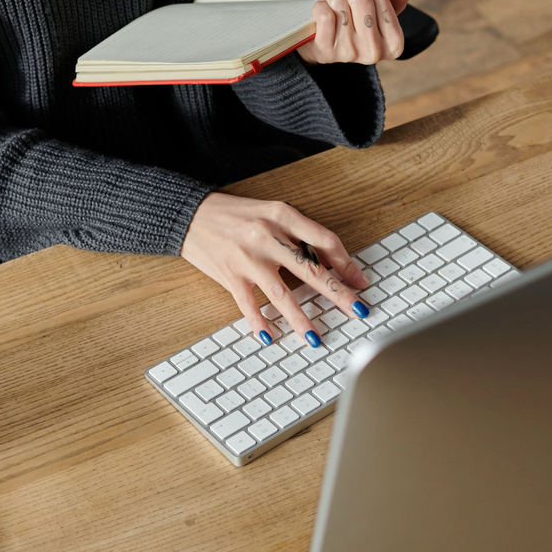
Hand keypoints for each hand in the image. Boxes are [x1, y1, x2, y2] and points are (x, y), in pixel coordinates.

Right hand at [180, 193, 371, 348]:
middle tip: (357, 310)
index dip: (346, 263)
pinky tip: (270, 337)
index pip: (324, 240)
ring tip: (316, 338)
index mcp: (282, 215)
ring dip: (302, 319)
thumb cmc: (234, 214)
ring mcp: (248, 258)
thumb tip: (330, 262)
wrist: (191, 214)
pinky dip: (260, 323)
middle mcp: (267, 236)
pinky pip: (249, 305)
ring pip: (282, 294)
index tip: (359, 281)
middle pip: (311, 269)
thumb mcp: (270, 213)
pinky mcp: (230, 275)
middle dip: (338, 293)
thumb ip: (297, 234)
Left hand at [298, 0, 413, 65]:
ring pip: (339, 2)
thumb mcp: (384, 11)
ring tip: (335, 11)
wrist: (327, 46)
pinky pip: (324, 13)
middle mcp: (374, 52)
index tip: (363, 5)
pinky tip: (322, 16)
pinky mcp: (326, 52)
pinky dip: (320, 6)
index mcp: (395, 43)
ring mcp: (349, 54)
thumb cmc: (359, 24)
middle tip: (346, 5)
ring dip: (333, 0)